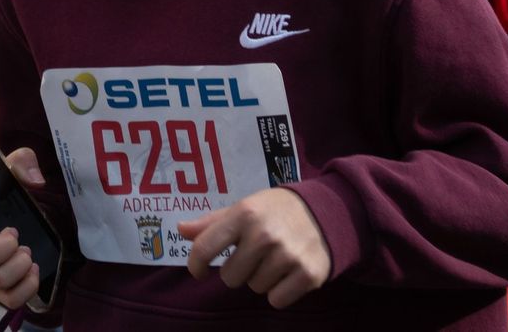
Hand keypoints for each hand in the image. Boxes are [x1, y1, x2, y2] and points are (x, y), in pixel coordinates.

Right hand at [0, 147, 46, 309]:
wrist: (30, 215)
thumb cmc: (12, 192)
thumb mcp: (14, 170)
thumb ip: (22, 163)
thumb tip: (35, 180)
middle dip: (2, 248)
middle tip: (16, 234)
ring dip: (17, 265)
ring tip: (27, 251)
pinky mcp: (4, 288)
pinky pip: (10, 298)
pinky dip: (26, 287)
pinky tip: (34, 270)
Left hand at [179, 188, 331, 308]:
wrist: (327, 211)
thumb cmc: (276, 210)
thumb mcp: (245, 207)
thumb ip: (212, 222)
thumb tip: (180, 230)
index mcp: (245, 214)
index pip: (205, 247)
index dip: (196, 264)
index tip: (199, 270)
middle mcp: (264, 235)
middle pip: (230, 277)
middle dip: (239, 269)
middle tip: (254, 254)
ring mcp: (287, 256)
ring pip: (254, 288)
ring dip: (261, 278)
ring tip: (275, 258)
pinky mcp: (308, 275)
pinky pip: (276, 300)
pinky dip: (280, 291)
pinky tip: (288, 271)